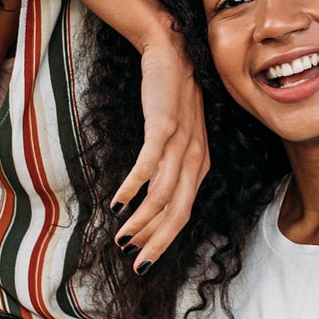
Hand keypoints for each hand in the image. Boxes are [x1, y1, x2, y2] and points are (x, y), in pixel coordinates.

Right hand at [113, 26, 209, 267]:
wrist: (171, 54)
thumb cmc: (171, 99)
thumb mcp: (178, 138)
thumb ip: (170, 168)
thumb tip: (148, 200)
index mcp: (199, 164)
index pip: (184, 213)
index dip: (164, 239)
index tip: (144, 258)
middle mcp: (195, 157)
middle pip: (179, 211)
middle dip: (158, 242)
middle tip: (136, 265)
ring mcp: (181, 142)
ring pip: (164, 195)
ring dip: (142, 221)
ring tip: (121, 238)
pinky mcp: (164, 126)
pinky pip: (149, 165)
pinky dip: (134, 187)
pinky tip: (118, 202)